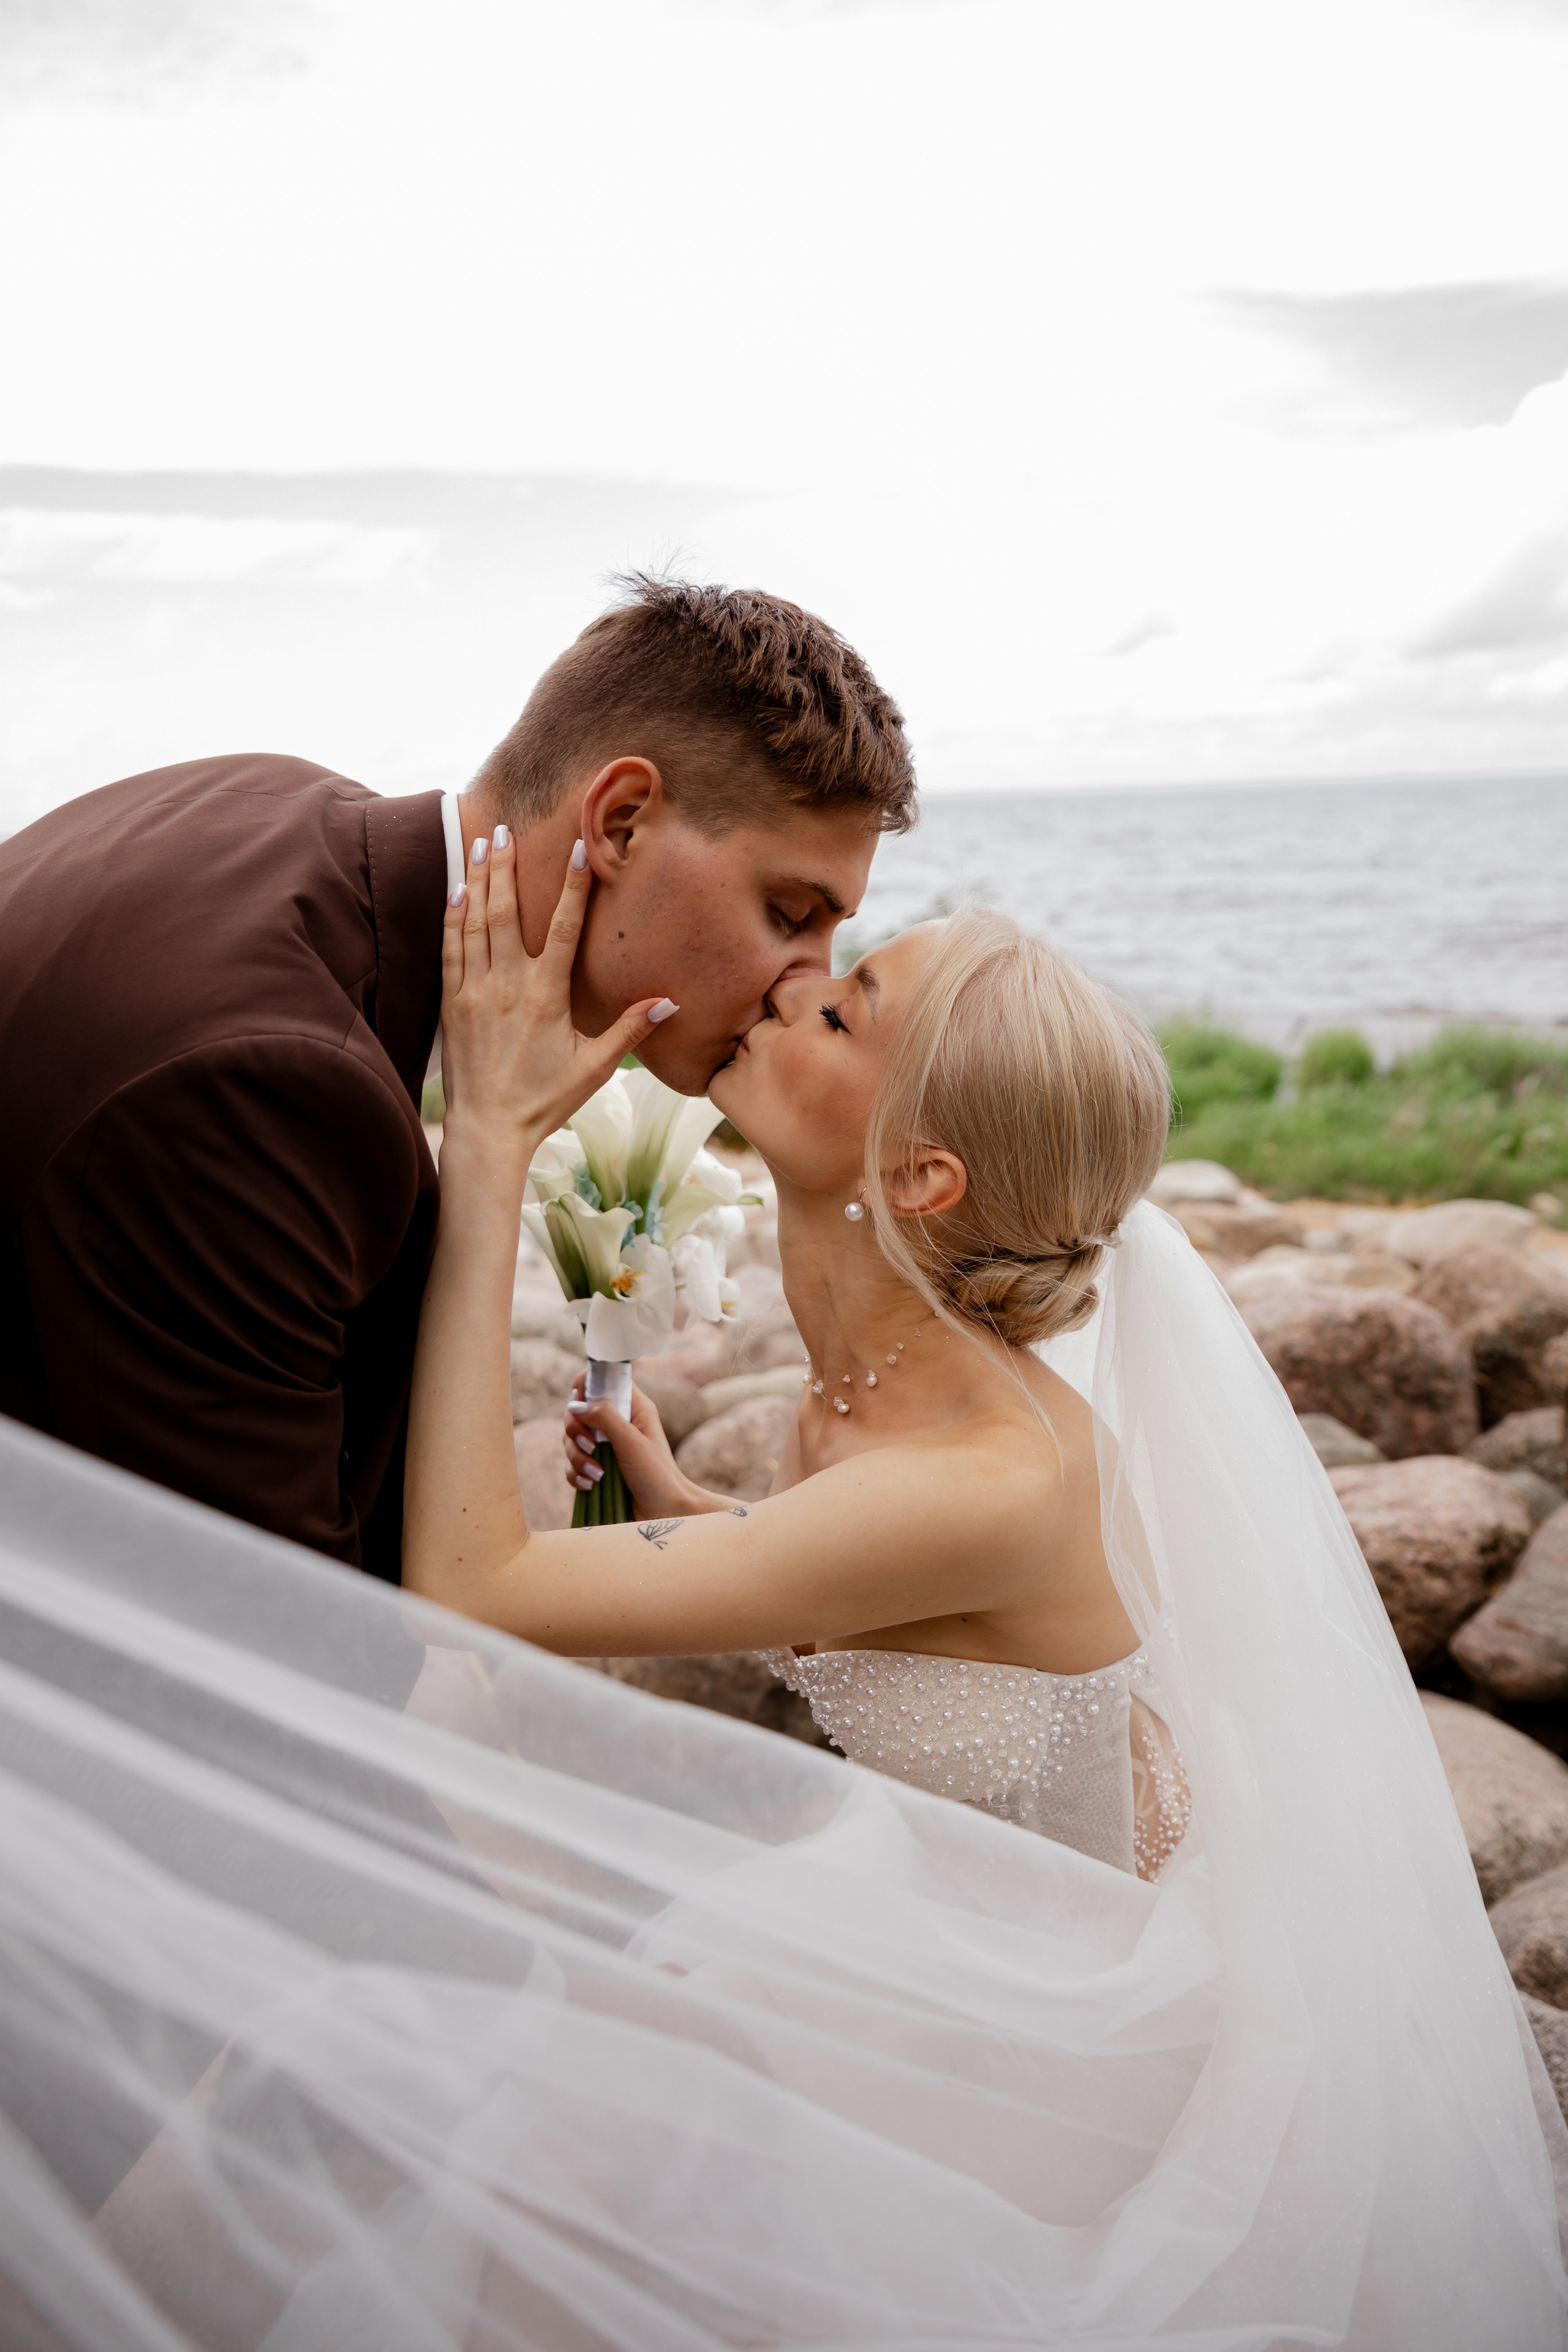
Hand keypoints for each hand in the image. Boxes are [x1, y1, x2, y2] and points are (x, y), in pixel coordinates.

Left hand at [439, 830, 676, 1172]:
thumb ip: (630, 1030)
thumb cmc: (545, 1100)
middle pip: (507, 912)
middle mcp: (508, 985)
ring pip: (474, 922)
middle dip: (508, 866)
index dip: (574, 885)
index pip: (564, 928)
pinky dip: (452, 916)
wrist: (488, 1130)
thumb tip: (670, 1002)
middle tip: (506, 828)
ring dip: (479, 880)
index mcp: (546, 996)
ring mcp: (475, 991)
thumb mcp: (595, 1068)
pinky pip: (450, 948)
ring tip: (483, 844)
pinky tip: (457, 891)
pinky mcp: (451, 1003)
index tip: (579, 846)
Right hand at [562, 1375, 721, 1519]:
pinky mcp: (596, 1468)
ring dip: (577, 1458)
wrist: (663, 1512)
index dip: (585, 1385)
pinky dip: (576, 1474)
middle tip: (591, 1447)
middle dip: (576, 1431)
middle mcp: (617, 1423)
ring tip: (598, 1474)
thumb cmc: (656, 1474)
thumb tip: (576, 1405)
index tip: (578, 1401)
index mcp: (632, 1408)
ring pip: (571, 1440)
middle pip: (578, 1411)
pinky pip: (572, 1464)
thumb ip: (605, 1417)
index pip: (603, 1381)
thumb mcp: (632, 1441)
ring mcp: (604, 1446)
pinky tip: (590, 1485)